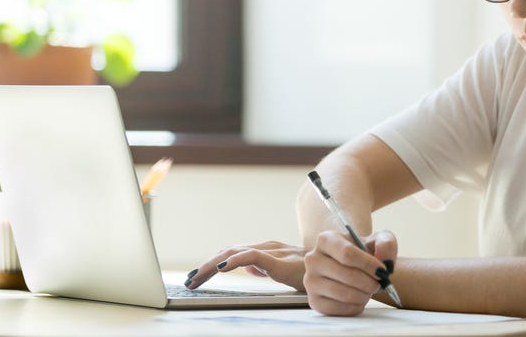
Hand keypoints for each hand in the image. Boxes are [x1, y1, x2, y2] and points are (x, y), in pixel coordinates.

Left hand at [185, 240, 307, 290]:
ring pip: (235, 252)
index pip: (233, 252)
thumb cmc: (312, 271)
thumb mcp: (284, 270)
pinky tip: (222, 267)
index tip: (196, 276)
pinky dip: (235, 260)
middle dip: (206, 266)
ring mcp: (274, 251)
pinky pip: (254, 256)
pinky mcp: (280, 260)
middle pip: (229, 251)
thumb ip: (266, 267)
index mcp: (267, 249)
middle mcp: (267, 246)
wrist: (337, 269)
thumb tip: (248, 268)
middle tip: (188, 280)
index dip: (212, 263)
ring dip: (212, 264)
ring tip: (196, 277)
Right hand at [303, 229, 397, 315]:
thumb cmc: (365, 252)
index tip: (382, 271)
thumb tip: (384, 261)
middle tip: (379, 284)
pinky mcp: (314, 301)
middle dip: (369, 282)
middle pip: (346, 275)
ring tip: (370, 290)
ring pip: (343, 293)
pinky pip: (338, 309)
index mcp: (326, 239)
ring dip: (364, 295)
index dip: (368, 264)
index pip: (347, 253)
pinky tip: (360, 299)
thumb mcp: (379, 240)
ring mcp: (310, 281)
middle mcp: (313, 259)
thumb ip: (386, 244)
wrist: (354, 267)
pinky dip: (355, 307)